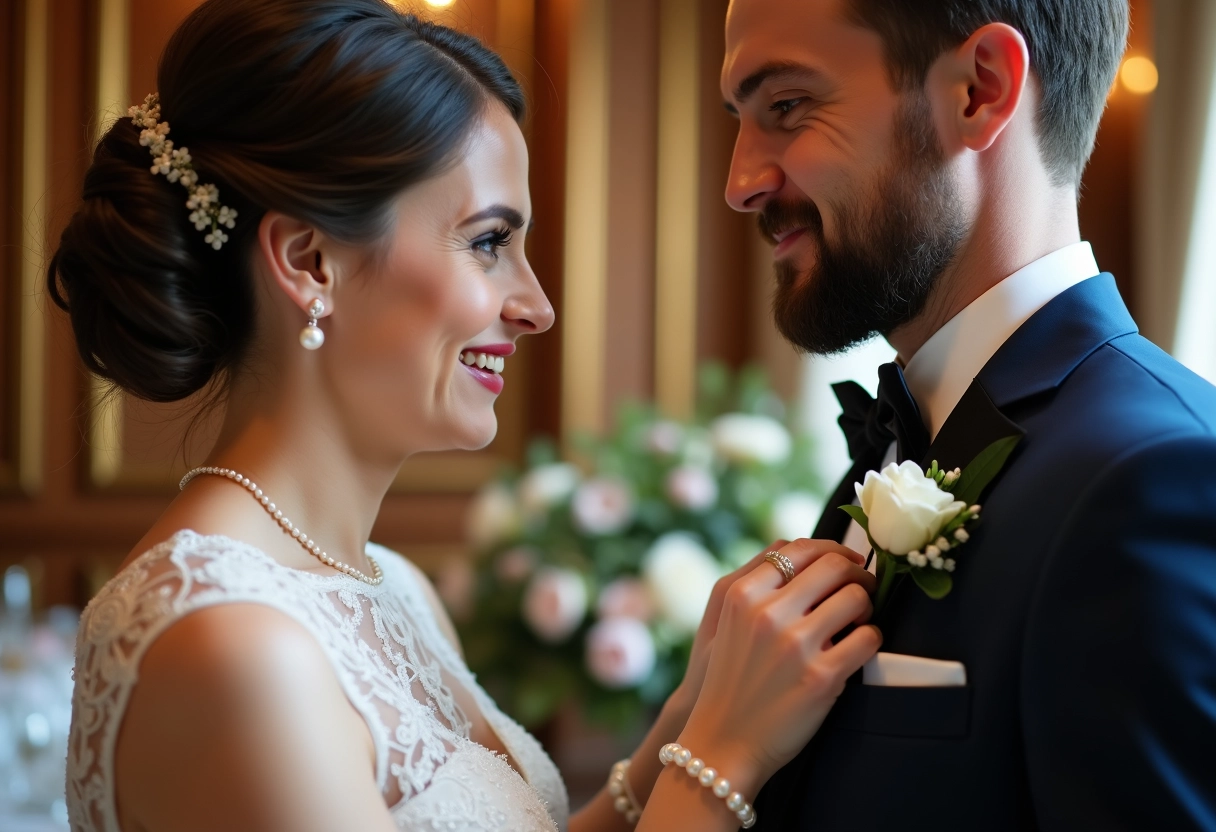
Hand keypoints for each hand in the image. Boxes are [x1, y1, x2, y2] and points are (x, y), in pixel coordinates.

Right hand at [675, 539, 880, 797]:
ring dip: (865, 605)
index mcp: (742, 594)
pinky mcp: (821, 677)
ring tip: (859, 620)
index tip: (847, 562)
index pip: (800, 548)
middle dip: (857, 573)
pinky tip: (859, 648)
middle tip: (863, 587)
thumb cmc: (732, 678)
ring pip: (856, 597)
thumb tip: (809, 552)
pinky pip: (868, 638)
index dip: (832, 550)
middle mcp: (767, 613)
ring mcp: (795, 645)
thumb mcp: (727, 622)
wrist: (722, 742)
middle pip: (833, 565)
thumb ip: (759, 585)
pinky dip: (871, 638)